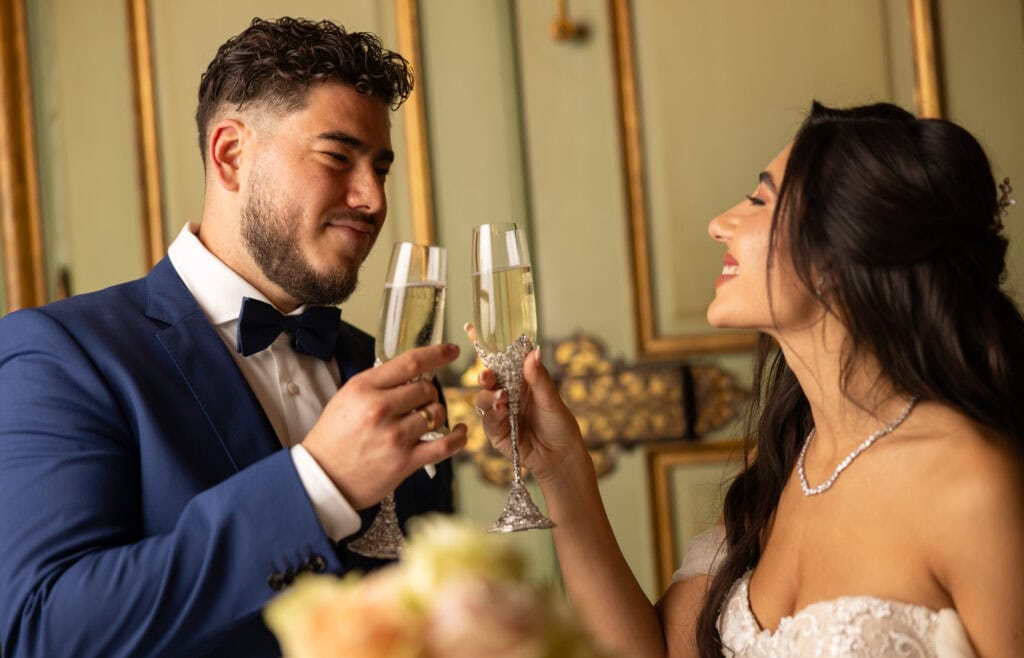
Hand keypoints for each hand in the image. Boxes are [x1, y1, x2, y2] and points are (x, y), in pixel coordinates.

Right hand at [302, 343, 467, 508]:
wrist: (323, 478)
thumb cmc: (334, 437)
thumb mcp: (348, 398)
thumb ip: (379, 383)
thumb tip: (415, 372)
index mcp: (363, 388)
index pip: (410, 362)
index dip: (436, 353)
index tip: (451, 350)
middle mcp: (380, 408)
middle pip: (427, 388)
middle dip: (428, 393)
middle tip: (418, 402)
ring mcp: (394, 436)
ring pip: (436, 413)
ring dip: (435, 415)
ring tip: (422, 422)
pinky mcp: (406, 461)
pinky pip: (446, 444)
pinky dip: (458, 437)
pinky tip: (459, 431)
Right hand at [466, 324, 585, 483]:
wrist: (560, 458)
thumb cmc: (560, 426)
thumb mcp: (552, 400)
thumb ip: (539, 378)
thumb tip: (533, 352)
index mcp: (521, 380)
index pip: (502, 359)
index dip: (486, 345)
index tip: (472, 329)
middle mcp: (508, 394)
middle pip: (488, 379)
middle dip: (485, 375)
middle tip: (488, 376)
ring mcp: (500, 413)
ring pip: (483, 399)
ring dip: (489, 397)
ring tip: (502, 399)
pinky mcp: (496, 432)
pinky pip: (487, 420)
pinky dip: (493, 415)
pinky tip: (502, 413)